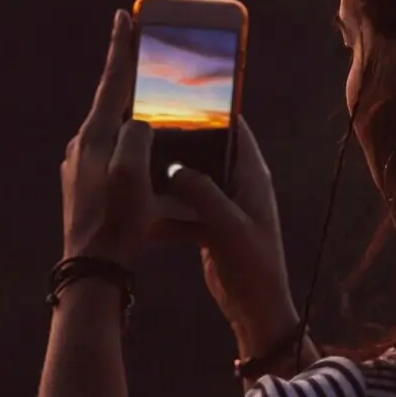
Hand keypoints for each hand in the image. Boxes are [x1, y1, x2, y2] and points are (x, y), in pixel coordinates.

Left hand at [61, 9, 156, 265]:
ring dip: (132, 114)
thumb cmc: (117, 222)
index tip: (123, 17)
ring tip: (154, 106)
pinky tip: (144, 152)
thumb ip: (136, 136)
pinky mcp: (83, 183)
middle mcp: (83, 144)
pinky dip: (129, 142)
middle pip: (113, 101)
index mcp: (95, 136)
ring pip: (113, 128)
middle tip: (145, 55)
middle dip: (131, 78)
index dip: (120, 48)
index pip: (112, 81)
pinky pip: (111, 151)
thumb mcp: (133, 174)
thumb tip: (140, 122)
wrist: (93, 266)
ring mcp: (80, 164)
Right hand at [161, 118, 300, 359]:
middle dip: (183, 134)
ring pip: (194, 173)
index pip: (235, 127)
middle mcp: (239, 183)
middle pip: (209, 146)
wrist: (256, 307)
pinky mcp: (209, 222)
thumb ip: (203, 193)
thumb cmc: (253, 265)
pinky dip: (168, 196)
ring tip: (140, 148)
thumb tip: (174, 167)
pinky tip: (142, 190)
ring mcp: (223, 203)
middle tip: (148, 117)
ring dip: (172, 166)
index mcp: (252, 175)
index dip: (213, 105)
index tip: (182, 90)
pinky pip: (186, 200)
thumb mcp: (228, 226)